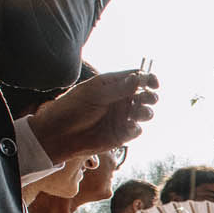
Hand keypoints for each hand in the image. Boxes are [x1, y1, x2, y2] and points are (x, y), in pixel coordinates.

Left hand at [27, 68, 157, 164]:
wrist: (59, 134)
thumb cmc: (72, 108)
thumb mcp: (94, 94)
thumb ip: (118, 88)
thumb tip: (139, 78)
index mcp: (113, 85)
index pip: (137, 78)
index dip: (148, 79)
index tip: (154, 83)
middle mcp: (120, 100)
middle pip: (145, 95)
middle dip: (150, 97)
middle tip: (147, 99)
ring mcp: (122, 117)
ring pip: (144, 113)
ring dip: (145, 112)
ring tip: (138, 114)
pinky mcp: (121, 134)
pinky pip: (136, 130)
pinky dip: (136, 128)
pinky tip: (128, 127)